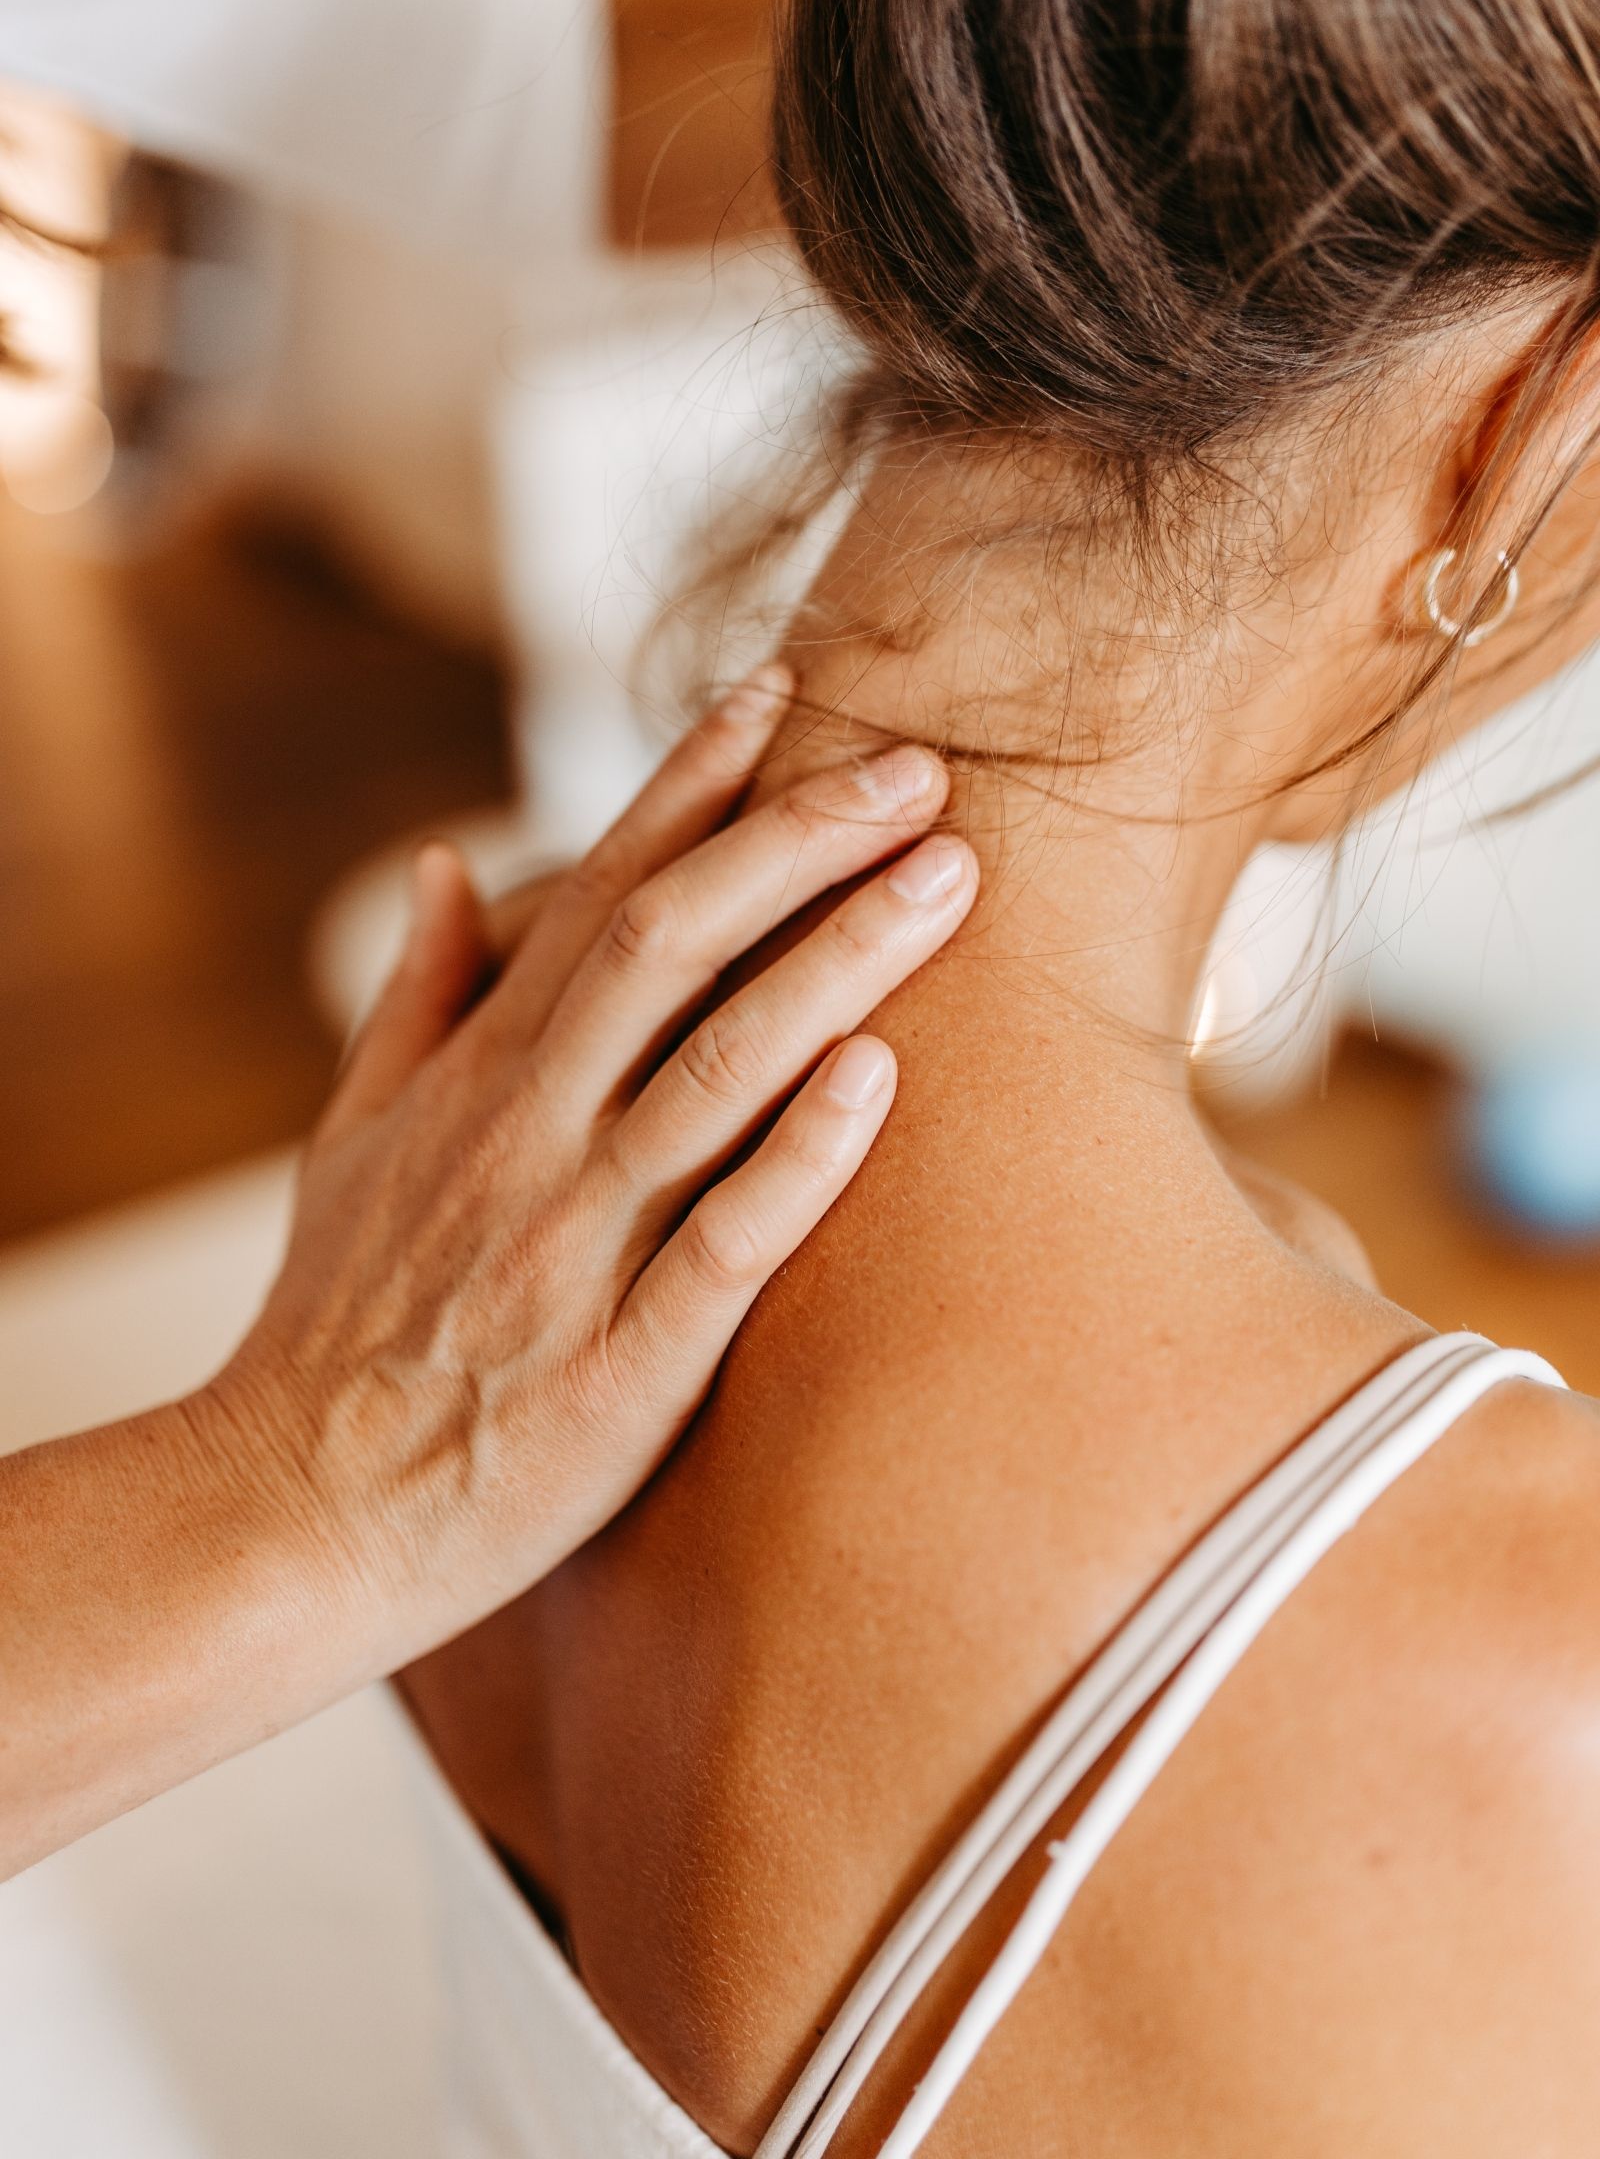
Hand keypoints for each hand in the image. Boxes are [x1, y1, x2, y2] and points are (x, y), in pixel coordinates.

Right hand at [198, 668, 977, 1662]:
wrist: (287, 1513)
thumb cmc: (333, 1322)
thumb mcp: (347, 1136)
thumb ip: (416, 995)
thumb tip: (451, 861)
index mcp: (479, 1073)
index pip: (598, 890)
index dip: (692, 783)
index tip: (782, 690)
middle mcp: (530, 1131)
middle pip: (672, 944)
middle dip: (797, 841)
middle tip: (918, 767)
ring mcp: (574, 1243)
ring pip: (717, 1069)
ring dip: (835, 962)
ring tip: (947, 881)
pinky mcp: (619, 1366)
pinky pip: (723, 1244)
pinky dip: (801, 1157)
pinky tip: (883, 1079)